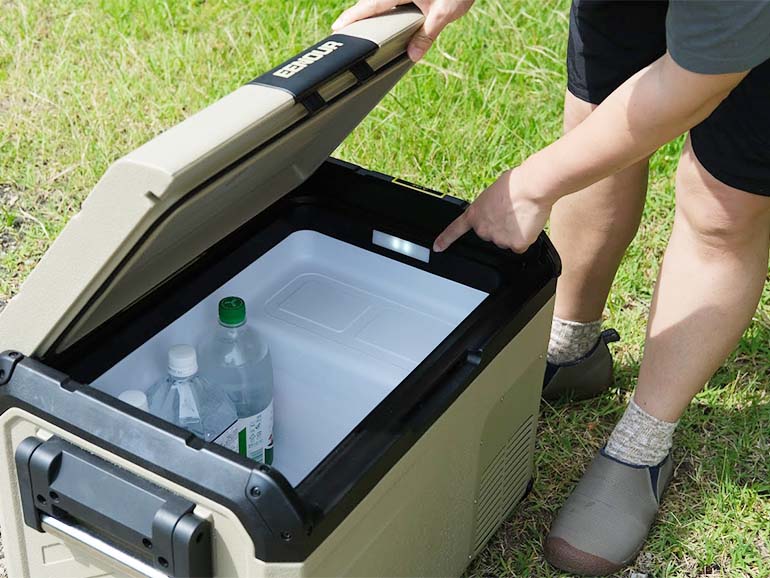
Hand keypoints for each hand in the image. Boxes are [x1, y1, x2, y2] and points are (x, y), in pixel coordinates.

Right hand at [332, 0, 473, 61]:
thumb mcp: (445, 13)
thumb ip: (428, 34)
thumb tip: (413, 55)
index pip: (370, 6)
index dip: (353, 17)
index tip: (337, 27)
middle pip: (373, 3)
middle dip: (359, 16)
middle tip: (344, 31)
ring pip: (384, 1)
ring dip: (373, 12)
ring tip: (363, 28)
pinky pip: (395, 1)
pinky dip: (388, 9)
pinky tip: (392, 19)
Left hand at [433, 169, 551, 253]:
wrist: (531, 187)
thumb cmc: (515, 184)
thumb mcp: (492, 193)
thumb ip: (489, 208)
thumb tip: (497, 212)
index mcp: (474, 214)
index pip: (455, 230)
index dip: (445, 240)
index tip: (437, 247)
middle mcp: (483, 229)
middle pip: (491, 236)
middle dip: (500, 228)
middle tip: (511, 214)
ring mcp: (498, 239)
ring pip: (506, 241)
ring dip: (513, 233)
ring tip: (520, 215)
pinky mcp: (514, 245)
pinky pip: (519, 246)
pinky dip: (524, 238)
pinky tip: (527, 224)